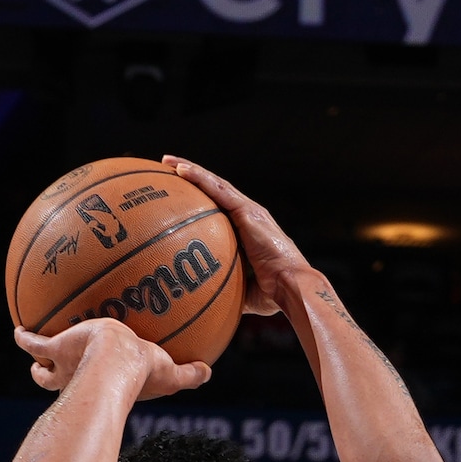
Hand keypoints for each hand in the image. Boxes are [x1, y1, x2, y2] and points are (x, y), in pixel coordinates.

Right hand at [11, 313, 207, 402]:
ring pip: (42, 370)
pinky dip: (24, 338)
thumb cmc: (143, 372)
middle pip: (58, 386)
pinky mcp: (56, 348)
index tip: (88, 389)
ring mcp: (64, 365)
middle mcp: (80, 381)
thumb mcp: (169, 371)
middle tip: (45, 373)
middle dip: (51, 380)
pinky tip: (18, 329)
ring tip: (31, 352)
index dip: (93, 391)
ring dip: (36, 365)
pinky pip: (32, 344)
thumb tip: (210, 373)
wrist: (117, 361)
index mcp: (103, 385)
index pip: (97, 390)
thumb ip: (188, 374)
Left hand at [156, 155, 318, 325]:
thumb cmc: (273, 294)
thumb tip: (206, 299)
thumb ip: (226, 287)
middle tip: (168, 168)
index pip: (220, 207)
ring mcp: (248, 210)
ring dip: (191, 170)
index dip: (201, 196)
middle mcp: (248, 214)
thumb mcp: (244, 290)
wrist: (291, 286)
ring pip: (215, 183)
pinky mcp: (247, 211)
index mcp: (248, 229)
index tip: (180, 192)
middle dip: (192, 176)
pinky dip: (199, 178)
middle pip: (215, 189)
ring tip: (168, 162)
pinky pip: (218, 190)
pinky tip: (180, 170)